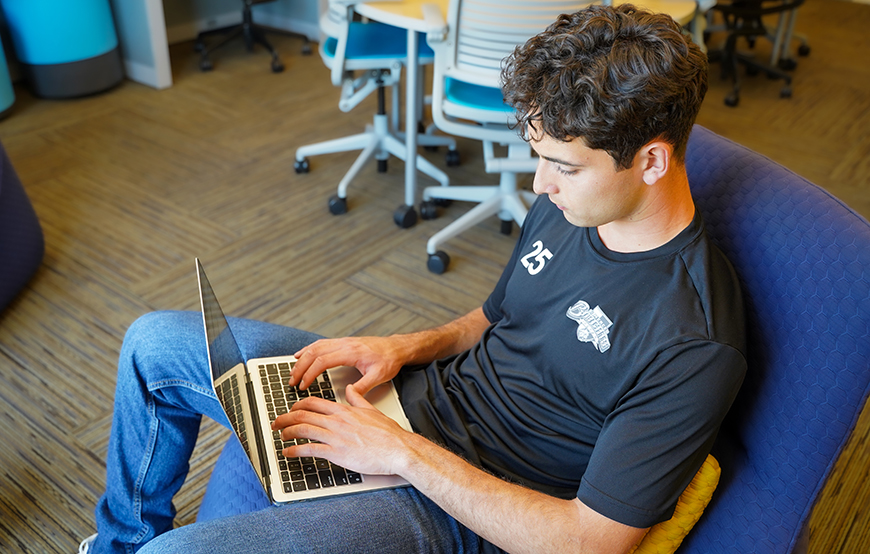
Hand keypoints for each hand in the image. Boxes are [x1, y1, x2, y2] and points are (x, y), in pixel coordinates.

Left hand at [271, 385, 411, 475]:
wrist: (398, 449)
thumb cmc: (388, 434)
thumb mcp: (372, 410)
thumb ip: (358, 399)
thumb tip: (351, 389)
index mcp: (344, 410)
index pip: (313, 402)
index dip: (297, 405)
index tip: (291, 409)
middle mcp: (337, 421)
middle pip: (302, 414)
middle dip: (285, 418)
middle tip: (276, 423)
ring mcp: (335, 437)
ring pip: (302, 429)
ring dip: (287, 432)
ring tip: (280, 436)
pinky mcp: (336, 453)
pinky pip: (309, 449)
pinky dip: (295, 450)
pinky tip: (288, 453)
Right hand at [291, 336, 408, 394]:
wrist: (397, 348)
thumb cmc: (389, 360)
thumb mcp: (379, 376)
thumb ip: (363, 386)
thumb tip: (348, 394)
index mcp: (351, 352)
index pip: (323, 362)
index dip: (309, 374)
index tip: (302, 385)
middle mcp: (345, 344)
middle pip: (314, 353)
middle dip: (300, 367)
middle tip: (291, 381)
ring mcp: (343, 342)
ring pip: (316, 346)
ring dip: (302, 358)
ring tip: (292, 371)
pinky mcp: (344, 342)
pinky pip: (321, 344)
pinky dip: (308, 349)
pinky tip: (301, 355)